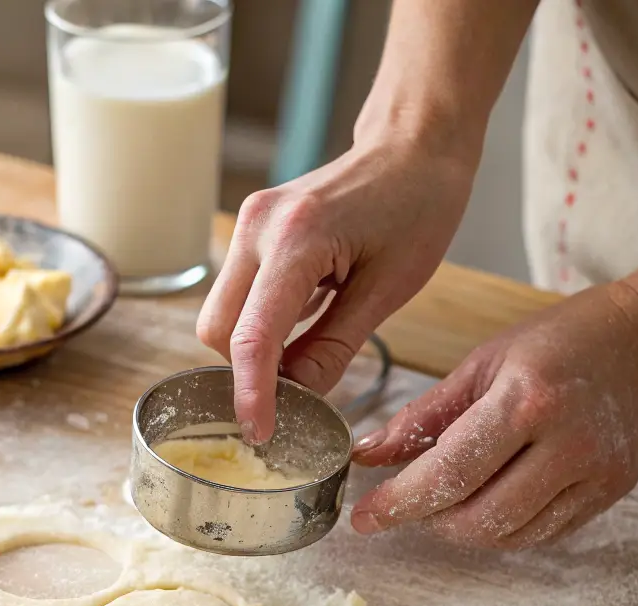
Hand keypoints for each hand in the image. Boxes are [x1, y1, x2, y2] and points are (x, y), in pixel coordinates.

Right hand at [196, 135, 475, 442]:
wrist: (414, 141)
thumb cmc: (418, 205)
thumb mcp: (388, 290)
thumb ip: (334, 347)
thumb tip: (298, 397)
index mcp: (296, 241)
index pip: (253, 338)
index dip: (252, 395)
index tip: (260, 432)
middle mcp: (257, 229)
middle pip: (219, 331)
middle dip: (248, 371)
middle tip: (295, 393)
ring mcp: (249, 226)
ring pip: (221, 316)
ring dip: (252, 349)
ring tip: (303, 355)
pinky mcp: (252, 231)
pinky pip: (236, 295)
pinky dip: (258, 325)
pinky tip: (300, 325)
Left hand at [350, 280, 637, 547]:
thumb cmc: (559, 342)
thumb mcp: (481, 364)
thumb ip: (420, 416)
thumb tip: (366, 455)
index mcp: (526, 401)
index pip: (449, 472)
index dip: (398, 503)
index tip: (363, 518)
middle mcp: (567, 443)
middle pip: (479, 516)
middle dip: (428, 520)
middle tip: (404, 504)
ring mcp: (594, 474)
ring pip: (509, 534)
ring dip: (462, 528)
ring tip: (444, 500)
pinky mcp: (609, 493)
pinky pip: (541, 534)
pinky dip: (501, 528)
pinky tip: (486, 501)